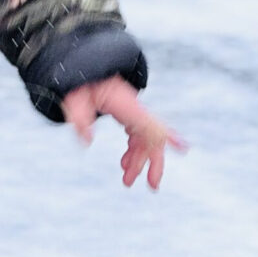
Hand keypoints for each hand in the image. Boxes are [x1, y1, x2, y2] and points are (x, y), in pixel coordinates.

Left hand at [61, 76, 187, 190]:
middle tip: (152, 187)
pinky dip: (134, 151)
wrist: (82, 69)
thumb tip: (87, 141)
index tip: (184, 148)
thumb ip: (79, 118)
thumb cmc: (79, 85)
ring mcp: (132, 112)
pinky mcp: (128, 114)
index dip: (167, 136)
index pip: (149, 123)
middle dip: (154, 163)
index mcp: (125, 104)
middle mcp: (133, 108)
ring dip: (139, 161)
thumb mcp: (74, 100)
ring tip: (127, 180)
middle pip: (152, 137)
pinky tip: (125, 164)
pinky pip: (137, 136)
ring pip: (145, 140)